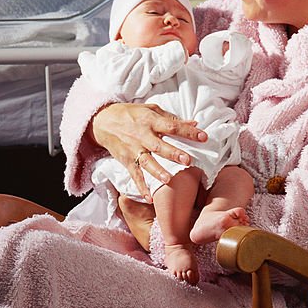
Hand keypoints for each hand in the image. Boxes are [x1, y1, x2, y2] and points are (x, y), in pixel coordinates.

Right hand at [90, 102, 207, 200]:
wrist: (103, 122)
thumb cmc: (130, 114)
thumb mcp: (151, 110)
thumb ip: (172, 118)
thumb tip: (194, 123)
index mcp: (150, 121)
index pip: (171, 126)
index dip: (188, 131)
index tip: (204, 137)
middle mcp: (142, 136)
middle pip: (159, 146)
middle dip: (172, 153)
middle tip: (187, 160)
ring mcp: (133, 149)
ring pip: (146, 162)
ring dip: (157, 171)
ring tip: (168, 180)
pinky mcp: (126, 161)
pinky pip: (134, 175)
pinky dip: (141, 187)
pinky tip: (149, 198)